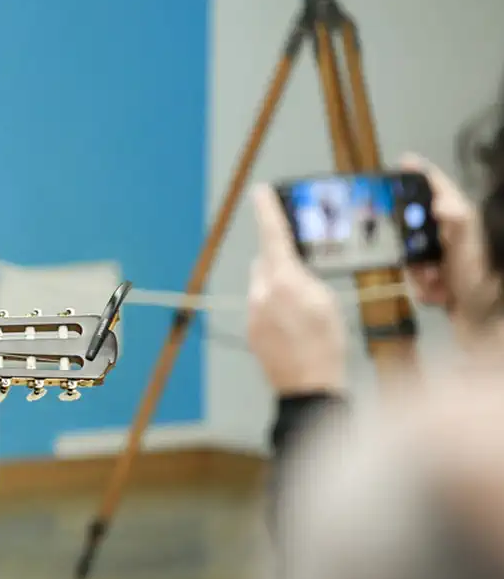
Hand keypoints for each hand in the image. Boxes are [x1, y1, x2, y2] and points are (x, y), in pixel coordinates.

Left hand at [247, 184, 347, 394]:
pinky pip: (261, 306)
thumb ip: (306, 278)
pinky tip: (293, 326)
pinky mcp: (251, 328)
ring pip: (263, 285)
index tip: (260, 191)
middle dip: (282, 261)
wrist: (307, 386)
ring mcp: (253, 312)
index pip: (273, 236)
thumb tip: (292, 269)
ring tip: (303, 311)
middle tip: (304, 272)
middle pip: (266, 262)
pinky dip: (275, 308)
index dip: (268, 211)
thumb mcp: (327, 302)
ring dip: (279, 288)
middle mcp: (262, 293)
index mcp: (285, 281)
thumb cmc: (327, 344)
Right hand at [398, 153, 500, 342]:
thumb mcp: (468, 249)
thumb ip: (457, 222)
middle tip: (422, 261)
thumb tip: (440, 201)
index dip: (418, 172)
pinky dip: (422, 287)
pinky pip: (412, 274)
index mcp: (460, 219)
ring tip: (437, 285)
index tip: (400, 163)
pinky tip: (439, 296)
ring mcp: (441, 255)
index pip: (437, 187)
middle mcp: (450, 234)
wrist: (484, 324)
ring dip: (418, 272)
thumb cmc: (479, 281)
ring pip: (409, 252)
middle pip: (413, 222)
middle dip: (410, 244)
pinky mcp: (434, 276)